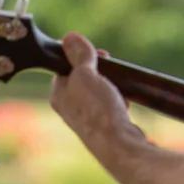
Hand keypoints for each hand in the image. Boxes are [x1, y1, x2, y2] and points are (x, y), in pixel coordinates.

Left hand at [50, 32, 149, 183]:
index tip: (97, 52)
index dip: (79, 55)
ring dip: (109, 85)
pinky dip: (118, 100)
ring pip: (97, 92)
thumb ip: (78, 56)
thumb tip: (69, 37)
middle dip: (98, 70)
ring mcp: (86, 119)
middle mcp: (68, 108)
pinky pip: (109, 106)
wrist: (120, 145)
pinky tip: (125, 102)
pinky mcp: (104, 126)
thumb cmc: (99, 110)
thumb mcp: (86, 75)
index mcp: (58, 94)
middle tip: (110, 66)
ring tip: (117, 86)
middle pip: (81, 78)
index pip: (63, 66)